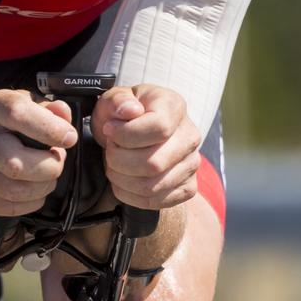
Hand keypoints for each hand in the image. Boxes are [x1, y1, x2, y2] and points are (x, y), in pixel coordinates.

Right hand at [0, 89, 77, 216]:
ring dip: (43, 187)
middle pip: (16, 165)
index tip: (69, 138)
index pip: (18, 115)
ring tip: (47, 175)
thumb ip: (51, 109)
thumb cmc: (10, 124)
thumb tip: (62, 112)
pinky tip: (34, 189)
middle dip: (49, 168)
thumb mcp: (30, 106)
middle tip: (57, 160)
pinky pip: (9, 207)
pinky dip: (31, 202)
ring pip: (15, 191)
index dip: (49, 128)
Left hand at [91, 85, 200, 209]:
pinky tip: (121, 179)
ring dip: (121, 178)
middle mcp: (190, 136)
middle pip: (154, 163)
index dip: (126, 134)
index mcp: (174, 107)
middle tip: (109, 149)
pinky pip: (155, 201)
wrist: (134, 134)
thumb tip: (130, 110)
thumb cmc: (123, 115)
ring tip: (112, 164)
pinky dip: (129, 195)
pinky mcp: (186, 187)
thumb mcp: (114, 99)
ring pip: (152, 186)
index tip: (109, 130)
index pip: (159, 128)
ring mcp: (191, 164)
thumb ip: (118, 101)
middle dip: (119, 159)